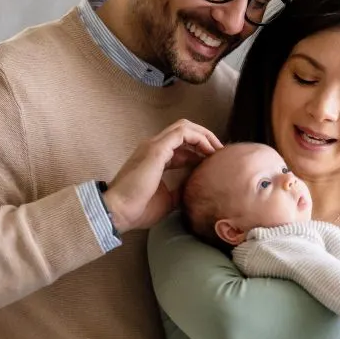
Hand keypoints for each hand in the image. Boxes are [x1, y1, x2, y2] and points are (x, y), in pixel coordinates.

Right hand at [103, 120, 221, 232]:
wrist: (120, 211)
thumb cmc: (138, 209)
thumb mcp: (167, 199)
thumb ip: (179, 190)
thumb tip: (193, 189)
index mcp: (154, 159)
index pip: (180, 147)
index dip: (198, 152)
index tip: (212, 163)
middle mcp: (153, 147)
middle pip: (183, 131)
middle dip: (204, 138)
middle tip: (219, 153)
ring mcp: (154, 145)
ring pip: (184, 127)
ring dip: (204, 135)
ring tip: (217, 150)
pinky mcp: (157, 149)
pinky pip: (183, 133)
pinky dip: (199, 138)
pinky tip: (209, 151)